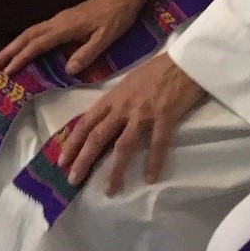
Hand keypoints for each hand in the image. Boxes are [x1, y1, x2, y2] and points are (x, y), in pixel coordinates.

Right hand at [0, 0, 146, 77]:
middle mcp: (58, 21)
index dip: (21, 58)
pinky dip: (27, 40)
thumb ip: (88, 53)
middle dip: (8, 52)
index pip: (38, 44)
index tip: (7, 72)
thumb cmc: (117, 16)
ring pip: (31, 32)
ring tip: (1, 60)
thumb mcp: (107, 37)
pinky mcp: (65, 18)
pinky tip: (25, 48)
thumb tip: (67, 70)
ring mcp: (61, 18)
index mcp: (66, 26)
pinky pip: (39, 30)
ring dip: (14, 46)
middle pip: (27, 36)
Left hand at [56, 53, 205, 193]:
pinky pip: (157, 144)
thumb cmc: (158, 69)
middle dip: (84, 161)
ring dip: (115, 170)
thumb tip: (104, 120)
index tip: (62, 161)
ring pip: (124, 146)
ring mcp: (144, 112)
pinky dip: (154, 162)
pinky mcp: (165, 116)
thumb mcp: (129, 82)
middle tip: (73, 181)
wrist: (186, 60)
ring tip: (110, 190)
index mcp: (113, 97)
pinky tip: (150, 178)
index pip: (86, 122)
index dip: (73, 143)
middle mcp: (124, 107)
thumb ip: (116, 101)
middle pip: (98, 137)